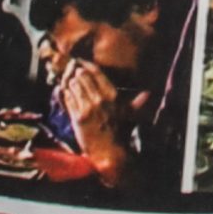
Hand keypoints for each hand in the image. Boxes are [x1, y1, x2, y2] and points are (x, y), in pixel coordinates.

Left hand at [54, 60, 127, 186]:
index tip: (79, 61)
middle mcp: (100, 99)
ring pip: (72, 85)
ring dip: (68, 82)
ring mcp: (88, 107)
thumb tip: (148, 94)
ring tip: (66, 80)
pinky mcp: (77, 116)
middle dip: (74, 72)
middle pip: (81, 76)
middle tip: (70, 71)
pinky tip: (64, 91)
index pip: (96, 72)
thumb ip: (138, 102)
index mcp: (113, 95)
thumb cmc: (119, 133)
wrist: (109, 152)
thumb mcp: (130, 115)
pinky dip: (64, 93)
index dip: (85, 64)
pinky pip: (67, 98)